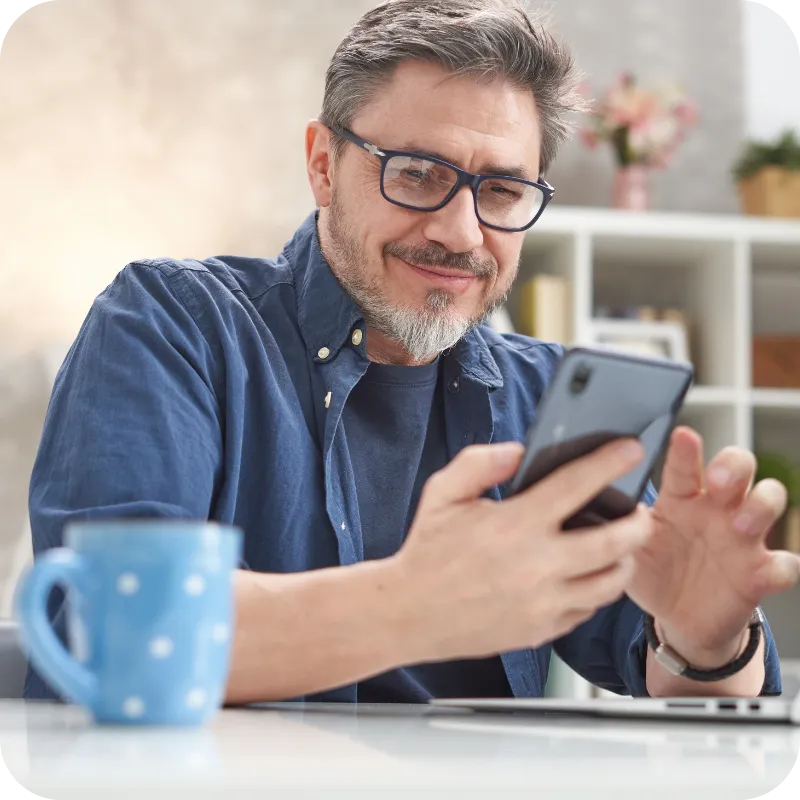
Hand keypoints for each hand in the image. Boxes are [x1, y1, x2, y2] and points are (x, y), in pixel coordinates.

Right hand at [393, 438, 652, 661]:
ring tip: (621, 545)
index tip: (629, 450)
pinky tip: (587, 575)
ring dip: (624, 559)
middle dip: (639, 522)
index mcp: (514, 525)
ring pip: (610, 582)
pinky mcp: (542, 630)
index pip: (575, 486)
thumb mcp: (443, 493)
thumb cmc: (427, 551)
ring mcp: (543, 602)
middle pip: (614, 542)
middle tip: (640, 510)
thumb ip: (480, 463)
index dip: (608, 463)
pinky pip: (587, 609)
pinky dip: (596, 590)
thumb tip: (518, 451)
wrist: (409, 613)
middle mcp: (536, 565)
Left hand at [626, 425, 798, 667]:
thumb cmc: (653, 572)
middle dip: (733, 465)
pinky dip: (782, 565)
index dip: (686, 450)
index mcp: (680, 499)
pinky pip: (785, 563)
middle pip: (738, 467)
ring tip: (739, 524)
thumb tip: (599, 506)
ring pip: (768, 500)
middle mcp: (715, 509)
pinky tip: (767, 570)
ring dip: (760, 506)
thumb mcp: (630, 550)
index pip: (685, 466)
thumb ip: (619, 529)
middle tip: (717, 480)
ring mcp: (742, 538)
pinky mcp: (759, 573)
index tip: (683, 435)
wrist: (676, 618)